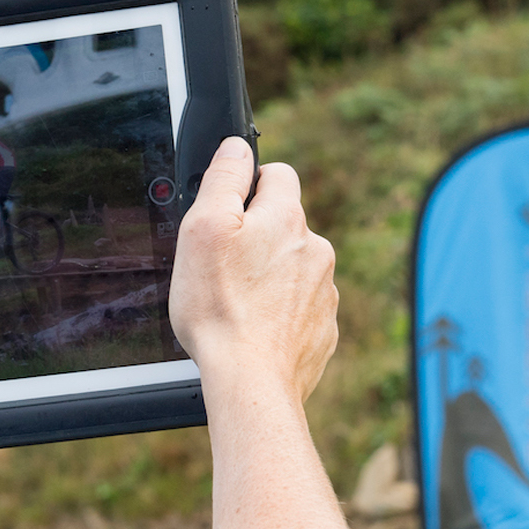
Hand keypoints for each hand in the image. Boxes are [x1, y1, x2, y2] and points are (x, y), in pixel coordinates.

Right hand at [170, 138, 337, 408]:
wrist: (251, 381)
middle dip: (260, 237)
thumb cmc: (220, 308)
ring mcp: (324, 292)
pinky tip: (256, 328)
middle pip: (286, 225)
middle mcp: (315, 250)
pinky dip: (281, 313)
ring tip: (238, 303)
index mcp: (287, 218)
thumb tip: (236, 147)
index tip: (229, 211)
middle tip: (224, 266)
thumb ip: (224, 178)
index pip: (277, 174)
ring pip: (295, 268)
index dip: (250, 184)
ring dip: (272, 277)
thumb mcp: (203, 228)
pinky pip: (301, 308)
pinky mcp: (323, 329)